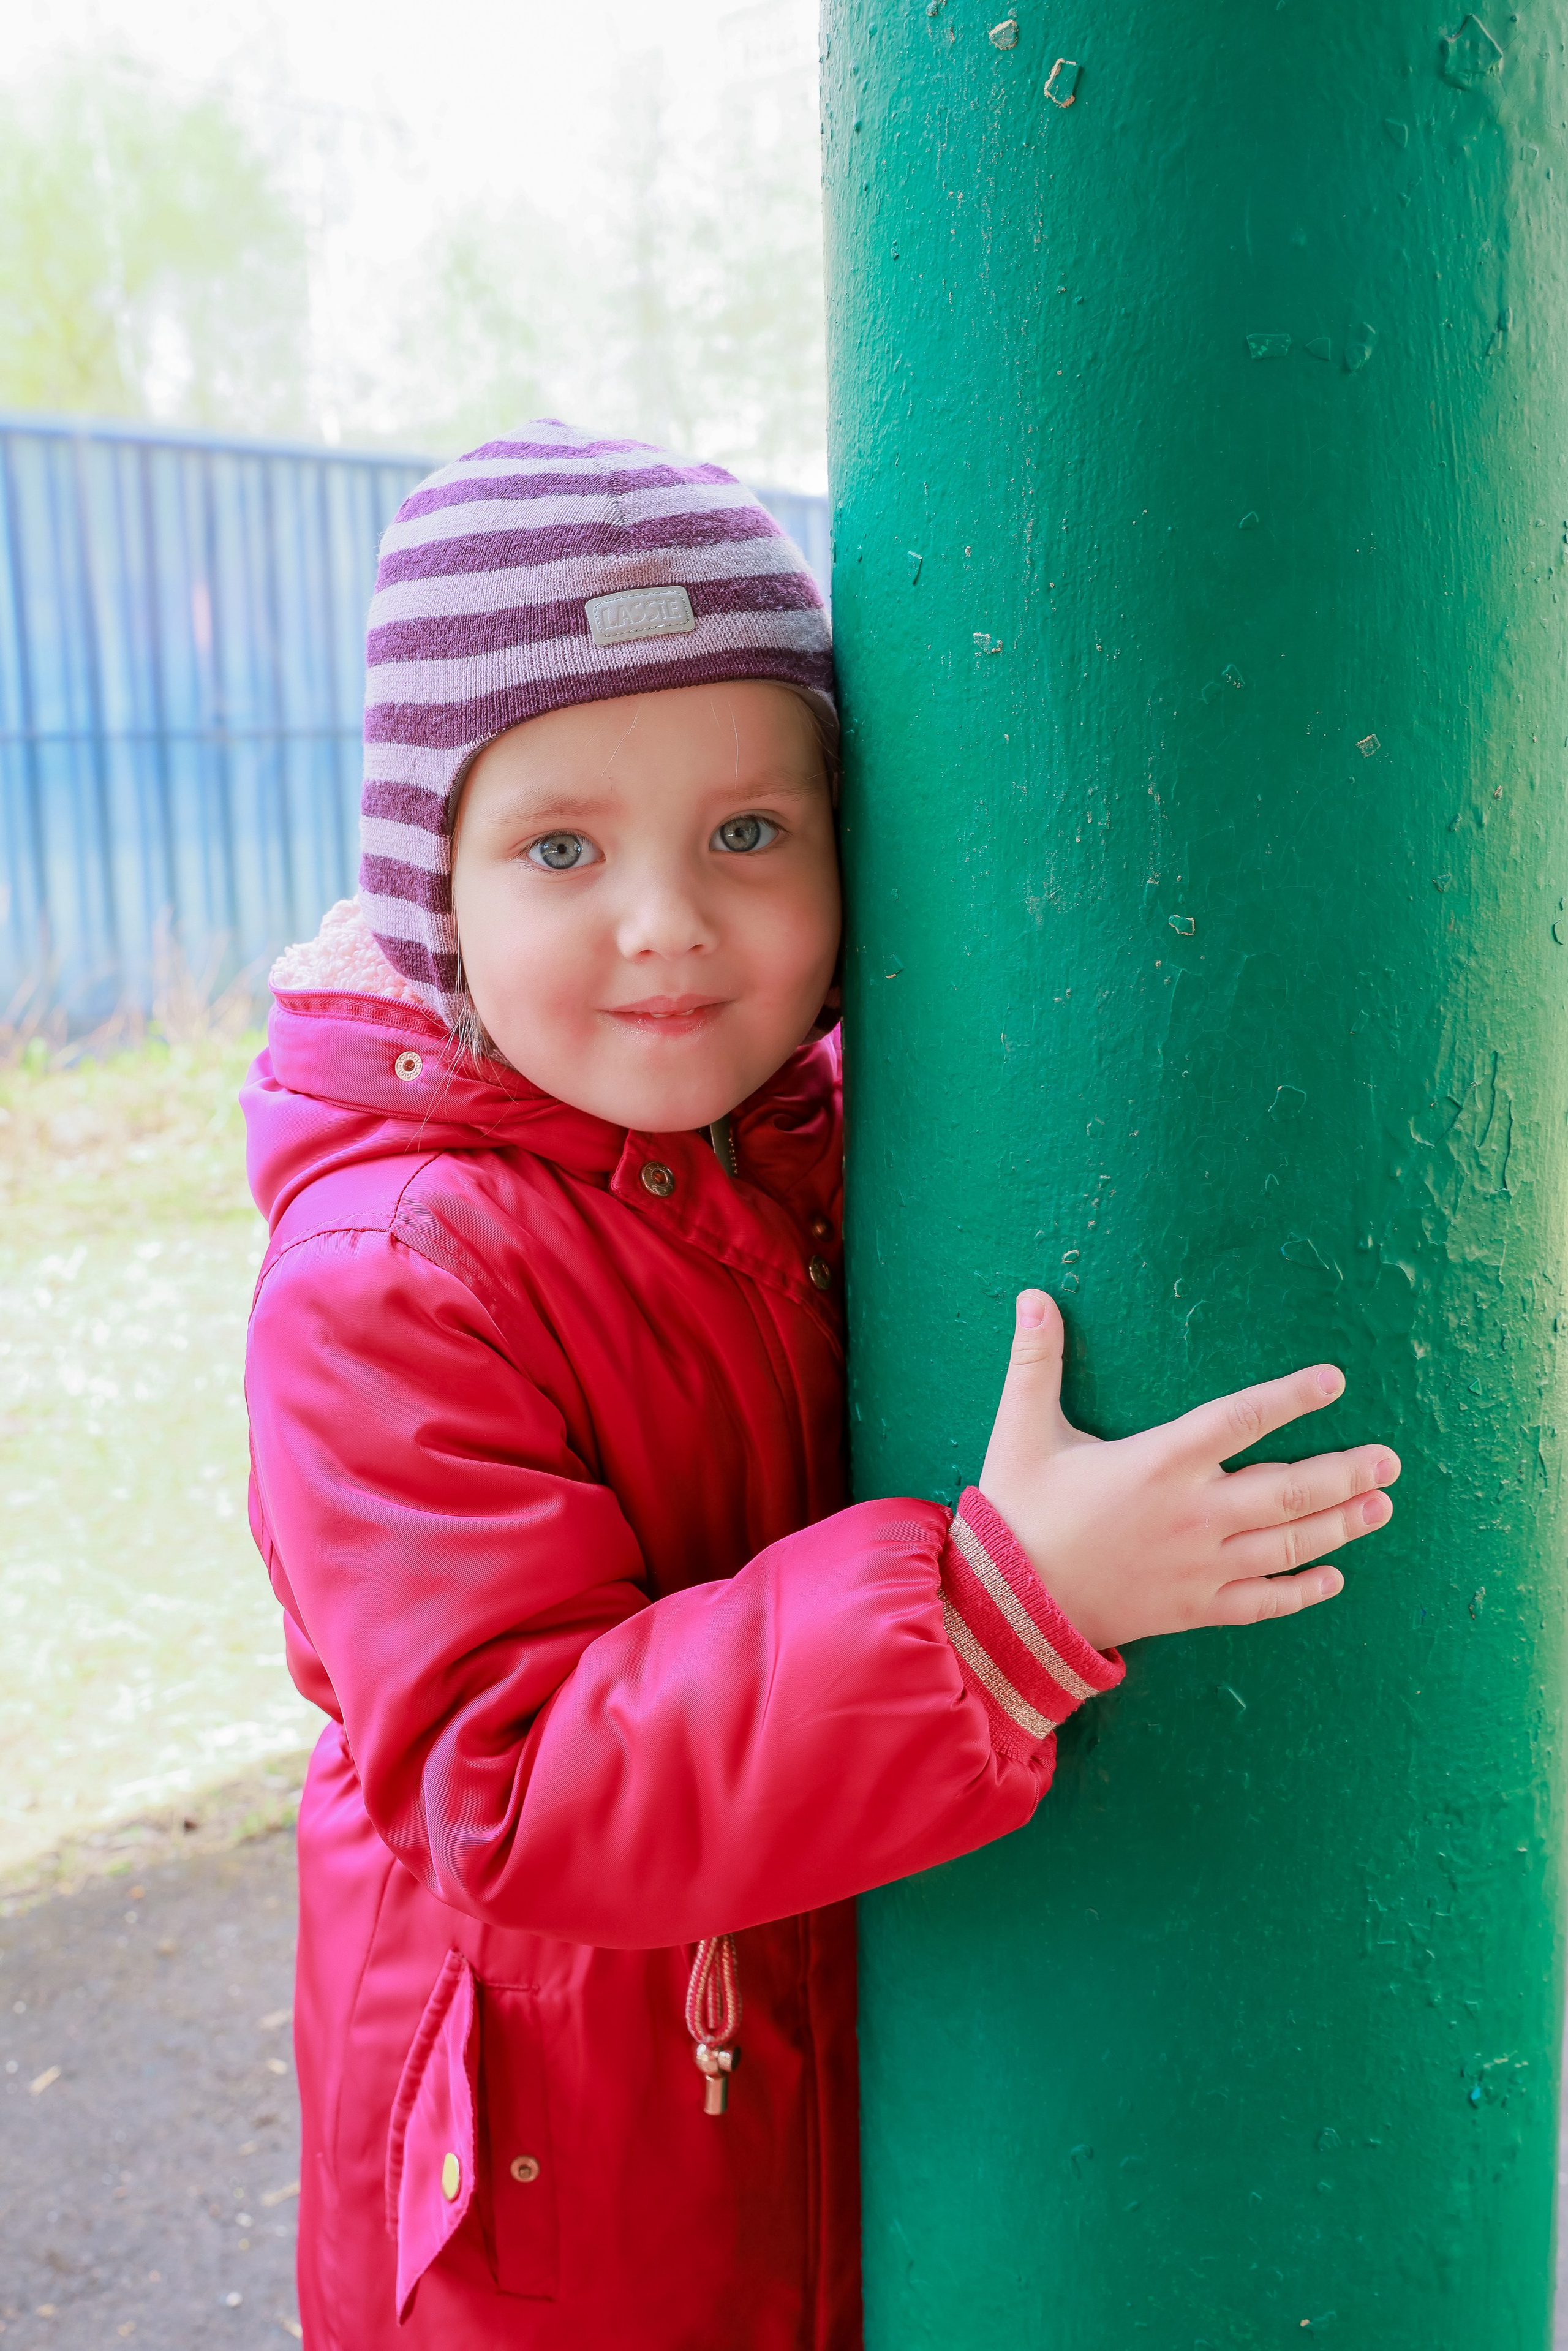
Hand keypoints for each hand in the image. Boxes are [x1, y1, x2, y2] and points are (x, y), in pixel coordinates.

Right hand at [977, 1291, 1398, 1652]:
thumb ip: (1036, 1362)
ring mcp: (1198, 1567)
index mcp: (1157, 1463)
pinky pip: (1262, 1602)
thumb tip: (1033, 1296)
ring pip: (1286, 1545)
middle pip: (1287, 1491)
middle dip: (1344, 1472)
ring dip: (1340, 1525)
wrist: (1008, 1606)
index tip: (1334, 1380)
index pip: (1239, 1419)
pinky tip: (1334, 1577)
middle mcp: (1191, 1515)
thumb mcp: (1022, 1430)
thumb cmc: (1018, 1512)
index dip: (1290, 1397)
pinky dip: (1302, 1591)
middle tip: (1390, 1459)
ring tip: (1382, 1504)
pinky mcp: (1193, 1607)